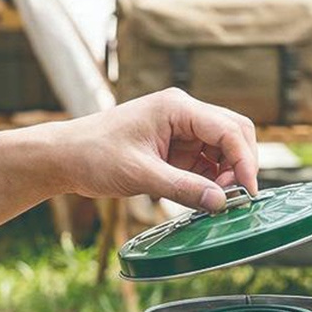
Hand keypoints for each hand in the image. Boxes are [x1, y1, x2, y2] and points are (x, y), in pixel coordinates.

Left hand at [52, 89, 258, 211]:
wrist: (64, 157)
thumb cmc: (93, 156)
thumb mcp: (139, 174)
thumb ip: (183, 188)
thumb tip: (221, 202)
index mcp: (177, 108)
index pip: (228, 129)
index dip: (245, 161)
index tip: (248, 192)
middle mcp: (184, 113)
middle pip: (234, 132)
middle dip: (241, 164)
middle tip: (235, 197)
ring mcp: (182, 129)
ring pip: (224, 147)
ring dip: (228, 173)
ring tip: (218, 200)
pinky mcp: (177, 147)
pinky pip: (208, 160)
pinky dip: (214, 178)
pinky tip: (206, 196)